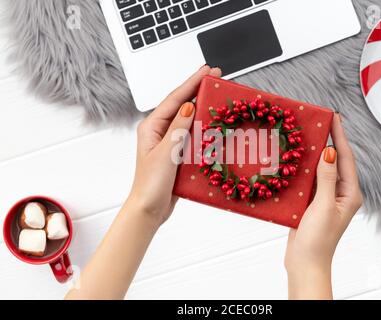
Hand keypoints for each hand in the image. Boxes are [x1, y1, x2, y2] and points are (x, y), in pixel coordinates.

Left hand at [127, 65, 221, 224]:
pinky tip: (213, 123)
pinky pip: (192, 134)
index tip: (207, 71)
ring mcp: (169, 141)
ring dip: (202, 106)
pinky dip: (203, 126)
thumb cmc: (150, 184)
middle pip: (181, 104)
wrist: (149, 208)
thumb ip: (178, 129)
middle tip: (215, 76)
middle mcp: (159, 131)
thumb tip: (189, 106)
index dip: (192, 82)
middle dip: (198, 89)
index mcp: (151, 127)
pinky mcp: (177, 152)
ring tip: (216, 94)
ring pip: (188, 118)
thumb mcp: (165, 154)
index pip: (175, 99)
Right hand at [284, 113, 362, 298]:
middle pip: (335, 161)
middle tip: (319, 121)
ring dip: (314, 153)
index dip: (340, 136)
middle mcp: (340, 193)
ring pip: (320, 169)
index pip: (346, 158)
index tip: (334, 117)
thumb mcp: (324, 206)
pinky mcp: (311, 202)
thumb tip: (330, 152)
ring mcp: (325, 197)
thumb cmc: (318, 239)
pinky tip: (295, 159)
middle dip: (328, 141)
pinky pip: (309, 180)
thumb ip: (327, 178)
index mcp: (350, 193)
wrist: (305, 262)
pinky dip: (303, 168)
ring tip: (306, 134)